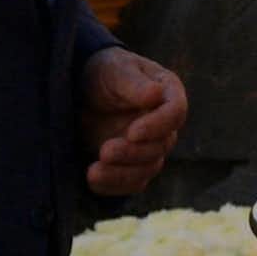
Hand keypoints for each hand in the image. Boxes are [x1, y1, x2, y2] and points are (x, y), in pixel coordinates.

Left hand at [79, 47, 187, 195]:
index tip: (132, 133)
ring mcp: (150, 146)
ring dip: (122, 173)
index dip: (157, 126)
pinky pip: (132, 182)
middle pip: (161, 146)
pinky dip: (113, 184)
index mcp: (168, 93)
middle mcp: (164, 123)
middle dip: (132, 152)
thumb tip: (157, 94)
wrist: (81, 91)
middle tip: (105, 151)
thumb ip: (133, 83)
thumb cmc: (104, 72)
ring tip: (94, 171)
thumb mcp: (115, 70)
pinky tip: (91, 179)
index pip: (175, 113)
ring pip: (148, 168)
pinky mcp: (133, 165)